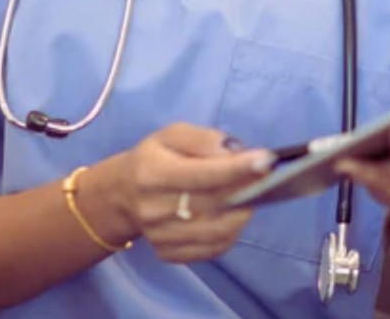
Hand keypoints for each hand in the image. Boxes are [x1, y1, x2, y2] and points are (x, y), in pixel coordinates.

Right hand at [109, 123, 272, 263]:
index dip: (236, 169)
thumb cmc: (154, 158)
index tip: (266, 160)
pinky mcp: (168, 254)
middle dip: (246, 190)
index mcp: (151, 173)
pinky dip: (230, 234)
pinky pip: (212, 249)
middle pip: (212, 204)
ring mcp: (160, 236)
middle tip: (267, 177)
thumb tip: (235, 153)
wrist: (123, 194)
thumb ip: (204, 139)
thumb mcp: (172, 135)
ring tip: (249, 196)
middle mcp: (152, 209)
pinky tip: (231, 217)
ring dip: (241, 213)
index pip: (200, 174)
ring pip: (217, 231)